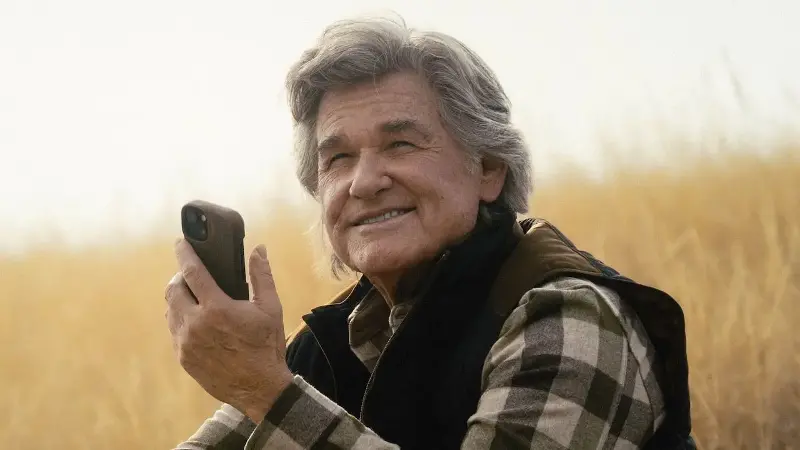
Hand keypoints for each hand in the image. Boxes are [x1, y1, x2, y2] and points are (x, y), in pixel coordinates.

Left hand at [164, 239, 292, 422]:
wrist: (259, 388)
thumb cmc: (267, 346)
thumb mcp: (270, 308)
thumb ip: (261, 276)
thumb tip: (259, 249)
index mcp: (217, 308)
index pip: (192, 272)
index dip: (184, 253)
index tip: (180, 242)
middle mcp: (196, 324)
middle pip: (173, 289)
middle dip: (179, 276)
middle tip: (190, 273)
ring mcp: (186, 343)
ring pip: (170, 310)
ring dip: (178, 297)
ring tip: (192, 295)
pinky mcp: (183, 357)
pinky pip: (173, 330)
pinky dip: (180, 318)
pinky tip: (195, 319)